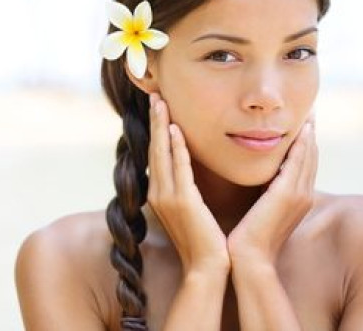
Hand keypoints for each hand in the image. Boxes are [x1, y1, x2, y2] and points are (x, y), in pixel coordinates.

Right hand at [147, 93, 229, 275]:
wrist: (208, 268)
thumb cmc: (204, 240)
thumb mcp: (191, 210)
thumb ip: (187, 189)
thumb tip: (190, 171)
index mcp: (161, 194)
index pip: (157, 154)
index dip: (157, 130)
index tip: (159, 107)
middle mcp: (159, 193)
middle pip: (154, 148)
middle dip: (155, 120)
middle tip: (155, 95)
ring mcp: (168, 197)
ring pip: (161, 153)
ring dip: (161, 126)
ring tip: (160, 102)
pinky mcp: (182, 202)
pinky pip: (178, 169)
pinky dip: (175, 148)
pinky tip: (174, 129)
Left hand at [227, 120, 317, 265]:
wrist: (247, 259)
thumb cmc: (248, 237)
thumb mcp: (261, 210)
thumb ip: (264, 194)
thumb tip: (260, 181)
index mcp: (296, 199)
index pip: (305, 163)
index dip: (306, 142)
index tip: (304, 122)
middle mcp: (303, 195)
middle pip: (312, 156)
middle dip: (311, 133)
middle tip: (311, 109)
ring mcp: (298, 195)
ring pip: (308, 156)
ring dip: (309, 133)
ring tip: (309, 112)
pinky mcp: (287, 195)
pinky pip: (298, 162)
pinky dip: (300, 144)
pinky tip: (300, 129)